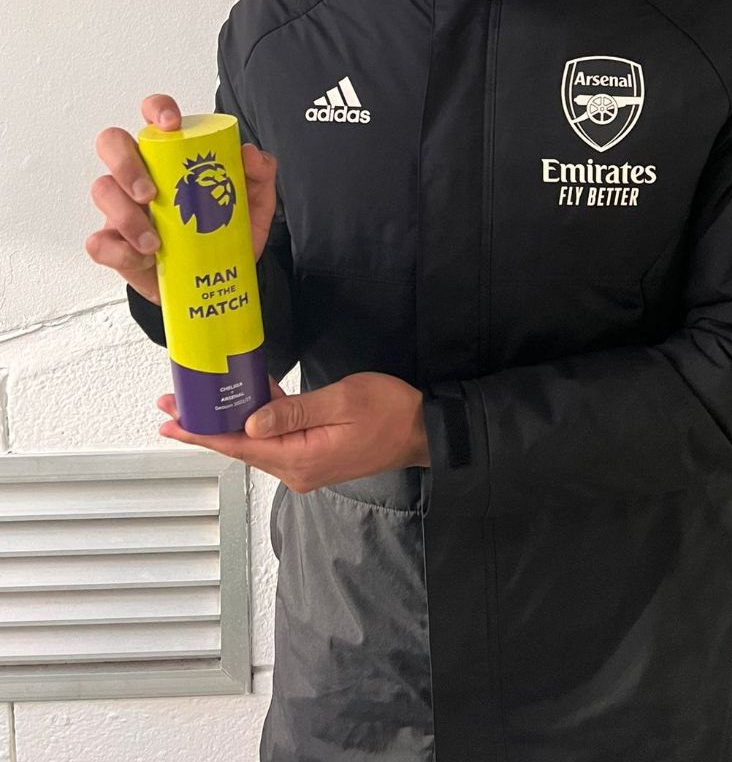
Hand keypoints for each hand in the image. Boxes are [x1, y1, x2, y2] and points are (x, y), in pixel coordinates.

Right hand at [86, 94, 278, 304]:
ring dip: (125, 215)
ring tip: (155, 242)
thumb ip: (260, 174)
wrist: (217, 278)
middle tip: (151, 193)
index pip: (155, 117)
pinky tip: (144, 259)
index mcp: (171, 154)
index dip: (157, 109)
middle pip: (112, 143)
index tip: (171, 124)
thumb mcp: (255, 202)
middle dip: (125, 163)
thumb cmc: (227, 230)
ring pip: (102, 190)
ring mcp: (121, 206)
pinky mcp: (114, 243)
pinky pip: (99, 241)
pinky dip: (119, 251)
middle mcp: (140, 172)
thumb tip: (249, 154)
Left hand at [156, 372, 429, 487]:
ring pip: (254, 444)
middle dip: (204, 427)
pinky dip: (254, 423)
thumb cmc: (389, 410)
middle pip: (239, 448)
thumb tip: (249, 424)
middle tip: (170, 407)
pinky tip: (244, 404)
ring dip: (226, 425)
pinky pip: (275, 441)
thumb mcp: (342, 401)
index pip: (238, 446)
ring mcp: (304, 466)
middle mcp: (296, 469)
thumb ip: (293, 412)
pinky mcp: (313, 457)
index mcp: (300, 458)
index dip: (201, 434)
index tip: (170, 423)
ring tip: (196, 405)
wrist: (423, 430)